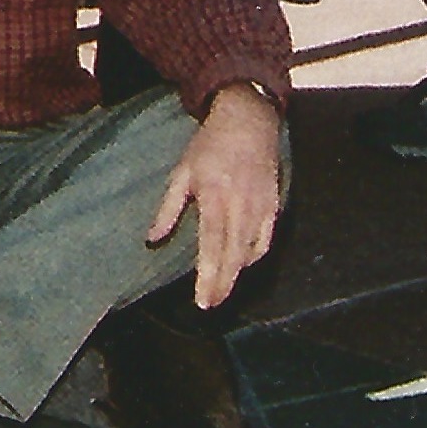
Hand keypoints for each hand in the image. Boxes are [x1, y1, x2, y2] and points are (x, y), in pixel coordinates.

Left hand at [145, 87, 288, 307]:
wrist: (249, 122)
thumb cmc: (210, 146)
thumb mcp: (182, 172)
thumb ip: (168, 208)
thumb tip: (152, 239)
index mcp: (216, 198)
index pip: (212, 246)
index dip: (208, 276)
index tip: (202, 300)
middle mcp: (241, 208)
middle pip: (233, 257)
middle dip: (223, 285)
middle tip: (211, 305)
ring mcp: (261, 209)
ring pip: (250, 253)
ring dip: (236, 275)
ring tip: (222, 291)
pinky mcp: (274, 207)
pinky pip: (265, 241)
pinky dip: (254, 256)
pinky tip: (242, 265)